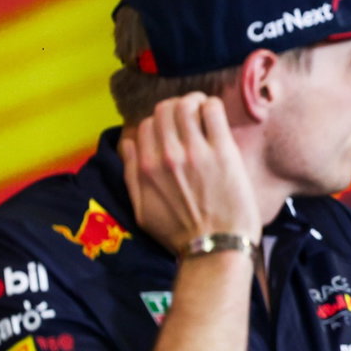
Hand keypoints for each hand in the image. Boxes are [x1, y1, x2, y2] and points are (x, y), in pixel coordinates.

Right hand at [119, 94, 261, 253]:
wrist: (216, 248)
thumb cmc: (180, 235)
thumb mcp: (141, 210)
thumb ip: (131, 175)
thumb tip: (128, 143)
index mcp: (146, 168)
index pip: (147, 124)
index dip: (160, 123)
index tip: (173, 129)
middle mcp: (167, 155)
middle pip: (165, 109)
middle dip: (177, 107)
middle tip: (190, 116)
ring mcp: (196, 152)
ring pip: (187, 105)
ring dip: (194, 102)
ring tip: (203, 111)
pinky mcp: (223, 152)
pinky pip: (213, 111)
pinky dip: (212, 106)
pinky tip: (216, 116)